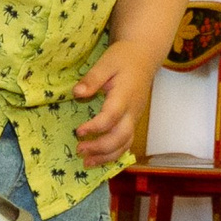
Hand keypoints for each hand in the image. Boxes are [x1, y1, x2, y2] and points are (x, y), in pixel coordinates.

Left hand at [71, 42, 160, 166]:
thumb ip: (92, 78)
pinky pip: (126, 143)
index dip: (95, 127)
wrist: (143, 58)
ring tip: (86, 163)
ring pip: (125, 144)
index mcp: (124, 96)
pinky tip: (99, 159)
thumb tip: (77, 93)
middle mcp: (132, 111)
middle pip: (121, 137)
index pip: (111, 117)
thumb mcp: (106, 62)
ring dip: (106, 156)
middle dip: (100, 147)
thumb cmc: (123, 59)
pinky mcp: (133, 122)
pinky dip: (113, 155)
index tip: (78, 131)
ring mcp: (134, 118)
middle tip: (79, 149)